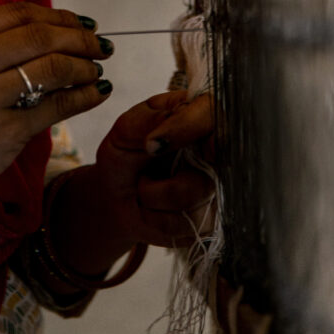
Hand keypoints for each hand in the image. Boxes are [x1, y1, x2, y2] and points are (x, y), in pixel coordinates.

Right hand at [0, 2, 112, 227]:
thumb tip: (49, 30)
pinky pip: (54, 106)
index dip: (57, 16)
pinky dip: (83, 96)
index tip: (80, 24)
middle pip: (39, 35)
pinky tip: (95, 93)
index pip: (17, 13)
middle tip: (101, 44)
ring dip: (84, 66)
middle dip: (79, 37)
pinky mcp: (0, 133)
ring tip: (97, 69)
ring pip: (51, 67)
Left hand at [93, 91, 216, 249]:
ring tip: (144, 185)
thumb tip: (172, 123)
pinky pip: (189, 222)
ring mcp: (217, 185)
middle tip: (143, 173)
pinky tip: (152, 208)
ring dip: (153, 194)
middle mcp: (216, 148)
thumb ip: (152, 119)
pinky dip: (158, 218)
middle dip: (167, 173)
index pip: (211, 112)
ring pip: (193, 193)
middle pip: (214, 157)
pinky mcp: (212, 219)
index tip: (153, 144)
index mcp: (198, 113)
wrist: (115, 199)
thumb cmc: (125, 154)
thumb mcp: (127, 128)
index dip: (189, 126)